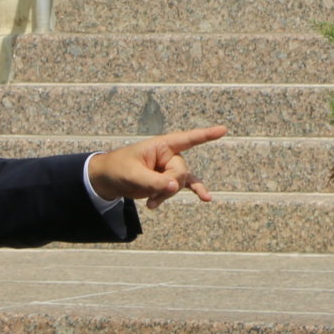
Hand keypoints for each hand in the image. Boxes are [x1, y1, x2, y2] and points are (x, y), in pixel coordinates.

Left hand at [89, 124, 226, 209]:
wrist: (110, 180)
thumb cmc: (119, 169)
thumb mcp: (133, 175)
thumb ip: (154, 181)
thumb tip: (175, 186)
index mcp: (161, 145)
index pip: (186, 139)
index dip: (205, 135)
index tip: (223, 130)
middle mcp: (169, 155)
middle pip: (180, 172)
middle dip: (167, 185)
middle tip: (150, 192)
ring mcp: (170, 168)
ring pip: (180, 184)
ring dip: (166, 195)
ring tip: (150, 203)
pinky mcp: (169, 180)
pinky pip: (186, 185)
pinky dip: (195, 191)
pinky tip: (206, 199)